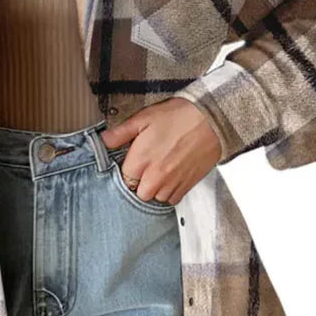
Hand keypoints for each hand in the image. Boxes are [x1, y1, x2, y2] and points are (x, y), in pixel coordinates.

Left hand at [100, 97, 221, 204]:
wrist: (212, 120)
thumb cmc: (179, 116)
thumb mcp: (144, 118)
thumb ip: (121, 133)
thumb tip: (103, 141)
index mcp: (141, 160)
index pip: (123, 180)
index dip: (126, 172)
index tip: (132, 164)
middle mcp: (155, 177)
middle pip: (138, 193)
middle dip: (139, 183)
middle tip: (146, 167)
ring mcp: (172, 183)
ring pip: (156, 198)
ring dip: (155, 189)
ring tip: (159, 171)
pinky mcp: (187, 186)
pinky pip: (172, 199)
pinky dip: (170, 192)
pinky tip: (171, 176)